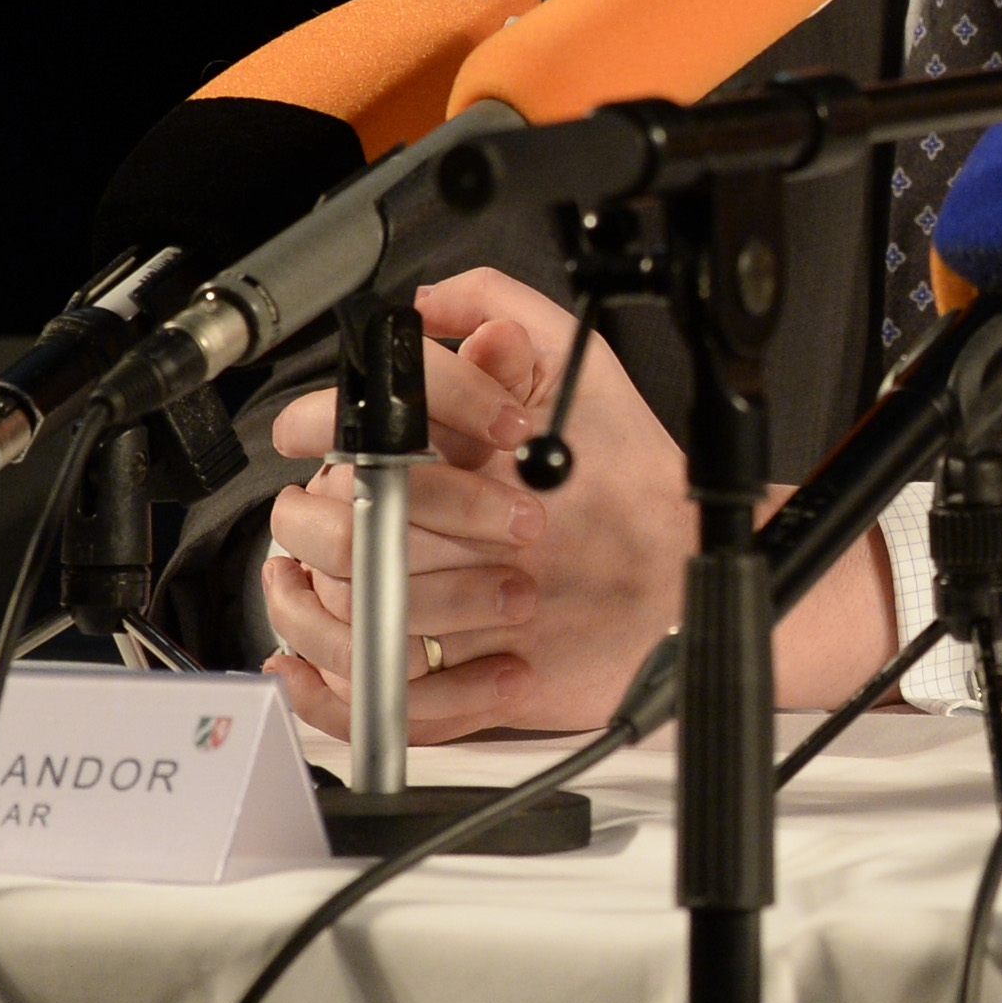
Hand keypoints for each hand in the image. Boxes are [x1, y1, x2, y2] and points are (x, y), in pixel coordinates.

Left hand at [263, 271, 904, 737]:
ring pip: (354, 610)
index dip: (324, 424)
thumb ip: (508, 310)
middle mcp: (481, 535)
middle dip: (313, 516)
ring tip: (304, 582)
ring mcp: (484, 614)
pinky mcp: (491, 681)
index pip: (371, 429)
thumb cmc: (643, 483)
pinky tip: (310, 667)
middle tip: (315, 510)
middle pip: (346, 524)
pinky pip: (390, 697)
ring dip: (312, 600)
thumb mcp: (588, 368)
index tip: (311, 431)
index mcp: (494, 459)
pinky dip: (336, 689)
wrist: (698, 576)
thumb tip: (432, 305)